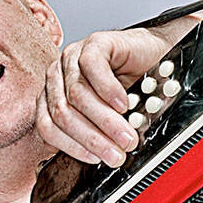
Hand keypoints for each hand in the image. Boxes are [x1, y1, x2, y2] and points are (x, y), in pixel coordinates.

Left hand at [35, 24, 185, 166]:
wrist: (155, 58)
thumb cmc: (130, 91)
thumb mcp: (107, 120)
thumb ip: (94, 135)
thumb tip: (100, 159)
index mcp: (53, 98)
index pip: (47, 127)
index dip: (71, 147)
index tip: (95, 160)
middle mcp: (57, 77)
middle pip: (63, 113)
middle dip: (92, 138)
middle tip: (116, 152)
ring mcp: (72, 58)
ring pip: (77, 95)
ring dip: (104, 120)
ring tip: (126, 135)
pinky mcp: (94, 43)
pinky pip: (93, 67)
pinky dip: (108, 90)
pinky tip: (123, 104)